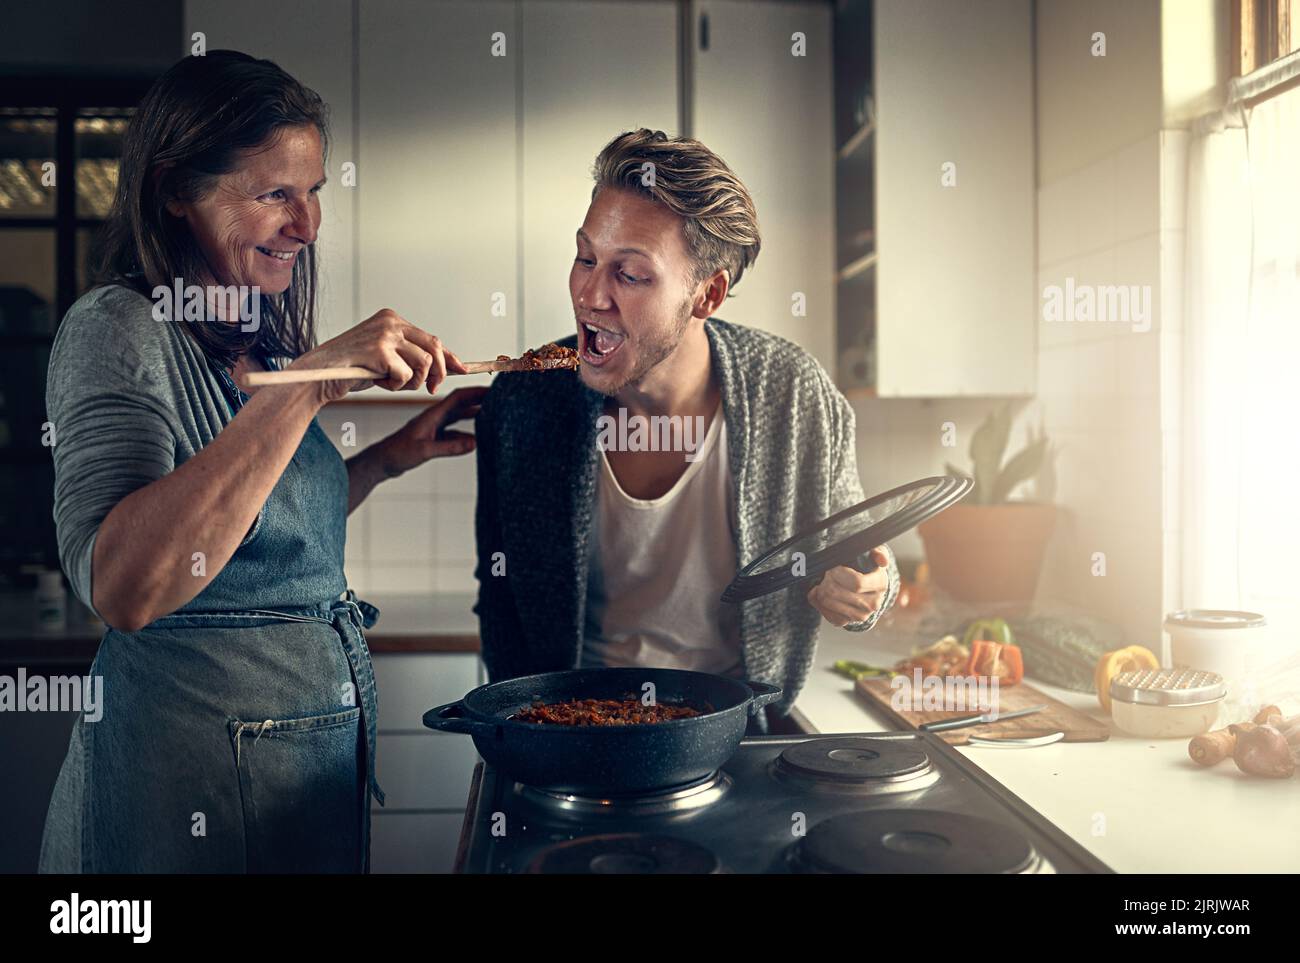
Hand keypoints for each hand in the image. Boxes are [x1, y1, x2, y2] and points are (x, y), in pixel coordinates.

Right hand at [288, 308, 466, 403]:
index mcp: (393, 319)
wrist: (319, 373)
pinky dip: (394, 386)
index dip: (449, 357)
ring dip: (411, 382)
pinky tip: (377, 381)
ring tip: (391, 383)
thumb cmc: (352, 367)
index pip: (431, 339)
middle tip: (432, 389)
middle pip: (434, 349)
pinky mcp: (379, 351)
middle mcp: (391, 321)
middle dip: (438, 373)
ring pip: (423, 364)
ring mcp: (385, 334)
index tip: (462, 369)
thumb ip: (412, 357)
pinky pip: (405, 376)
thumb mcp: (387, 357)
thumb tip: (446, 367)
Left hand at [375, 386, 486, 476]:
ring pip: (459, 417)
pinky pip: (454, 430)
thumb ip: (449, 447)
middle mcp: (435, 417)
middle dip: (480, 400)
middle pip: (462, 404)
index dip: (476, 392)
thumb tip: (474, 443)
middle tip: (500, 400)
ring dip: (475, 414)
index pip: (459, 397)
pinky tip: (476, 438)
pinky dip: (466, 432)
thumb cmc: (397, 453)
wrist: (381, 461)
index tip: (493, 390)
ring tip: (493, 414)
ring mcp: (435, 426)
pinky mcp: (433, 437)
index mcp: (433, 414)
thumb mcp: (424, 451)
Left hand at [806, 547, 889, 627]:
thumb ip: (878, 553)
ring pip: (829, 602)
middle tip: (827, 573)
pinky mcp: (847, 621)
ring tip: (824, 581)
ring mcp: (860, 615)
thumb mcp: (872, 554)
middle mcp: (873, 603)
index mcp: (880, 584)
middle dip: (827, 580)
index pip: (856, 583)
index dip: (839, 573)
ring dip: (821, 590)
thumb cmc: (865, 566)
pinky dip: (818, 602)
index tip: (834, 567)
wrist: (864, 585)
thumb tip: (882, 561)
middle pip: (838, 592)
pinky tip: (819, 593)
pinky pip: (826, 614)